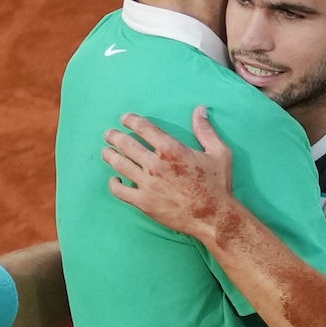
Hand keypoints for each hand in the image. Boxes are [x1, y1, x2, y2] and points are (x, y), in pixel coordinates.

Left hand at [103, 109, 232, 239]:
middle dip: (114, 136)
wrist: (214, 217)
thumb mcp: (219, 153)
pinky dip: (113, 183)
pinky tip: (114, 179)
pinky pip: (120, 190)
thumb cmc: (218, 185)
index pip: (143, 127)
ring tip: (106, 152)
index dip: (131, 120)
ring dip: (109, 155)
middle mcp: (155, 164)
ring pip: (119, 164)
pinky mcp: (144, 202)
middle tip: (109, 134)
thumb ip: (205, 130)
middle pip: (126, 144)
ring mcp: (147, 184)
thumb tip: (199, 109)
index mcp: (171, 149)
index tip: (125, 119)